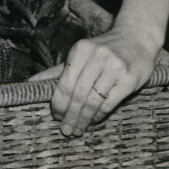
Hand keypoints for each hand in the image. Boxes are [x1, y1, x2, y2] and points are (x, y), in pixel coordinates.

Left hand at [29, 25, 159, 136]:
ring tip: (77, 129)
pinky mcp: (130, 79)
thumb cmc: (103, 50)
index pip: (65, 83)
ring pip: (93, 100)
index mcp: (80, 50)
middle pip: (78, 94)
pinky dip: (99, 115)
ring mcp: (114, 68)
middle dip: (70, 115)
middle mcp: (97, 57)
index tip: (55, 116)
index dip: (58, 103)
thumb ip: (57, 71)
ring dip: (84, 119)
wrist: (137, 38)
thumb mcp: (80, 54)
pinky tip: (94, 121)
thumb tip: (31, 83)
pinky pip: (110, 103)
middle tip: (65, 130)